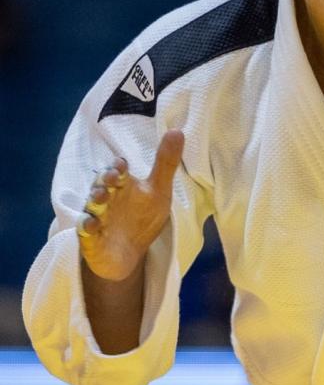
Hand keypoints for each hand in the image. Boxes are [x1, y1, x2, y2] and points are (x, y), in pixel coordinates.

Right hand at [77, 130, 184, 281]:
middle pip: (101, 184)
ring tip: (100, 198)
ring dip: (95, 200)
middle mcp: (106, 198)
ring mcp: (96, 216)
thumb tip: (177, 131)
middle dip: (103, 180)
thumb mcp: (158, 191)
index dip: (118, 166)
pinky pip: (85, 230)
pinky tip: (92, 224)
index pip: (118, 170)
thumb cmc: (142, 217)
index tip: (122, 166)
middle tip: (111, 179)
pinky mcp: (90, 237)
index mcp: (122, 185)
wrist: (127, 253)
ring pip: (91, 205)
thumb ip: (165, 163)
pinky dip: (87, 226)